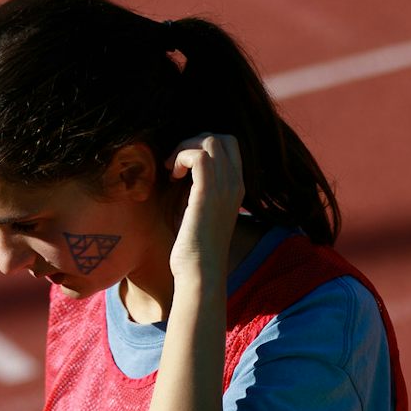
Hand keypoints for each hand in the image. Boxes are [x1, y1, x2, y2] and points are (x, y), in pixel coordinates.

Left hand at [167, 132, 244, 283]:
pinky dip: (181, 157)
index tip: (184, 165)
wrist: (200, 273)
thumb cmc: (194, 249)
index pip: (231, 146)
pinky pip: (198, 156)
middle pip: (223, 138)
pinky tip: (173, 176)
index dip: (204, 145)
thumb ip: (194, 188)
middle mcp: (236, 184)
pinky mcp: (208, 193)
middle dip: (194, 141)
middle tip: (177, 163)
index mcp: (237, 188)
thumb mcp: (196, 211)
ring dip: (185, 148)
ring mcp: (225, 187)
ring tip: (173, 170)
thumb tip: (177, 169)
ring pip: (210, 140)